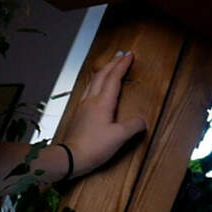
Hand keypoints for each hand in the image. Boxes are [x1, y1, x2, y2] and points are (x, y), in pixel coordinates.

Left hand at [58, 50, 146, 177]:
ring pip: (94, 81)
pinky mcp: (79, 113)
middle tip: (122, 55)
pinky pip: (89, 90)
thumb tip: (141, 121)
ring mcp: (83, 106)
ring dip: (104, 71)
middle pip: (102, 75)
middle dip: (113, 63)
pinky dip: (96, 82)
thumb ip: (133, 126)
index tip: (129, 55)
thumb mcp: (119, 137)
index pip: (114, 78)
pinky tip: (96, 87)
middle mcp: (91, 100)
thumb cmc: (93, 148)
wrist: (70, 157)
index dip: (122, 65)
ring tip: (110, 66)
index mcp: (102, 103)